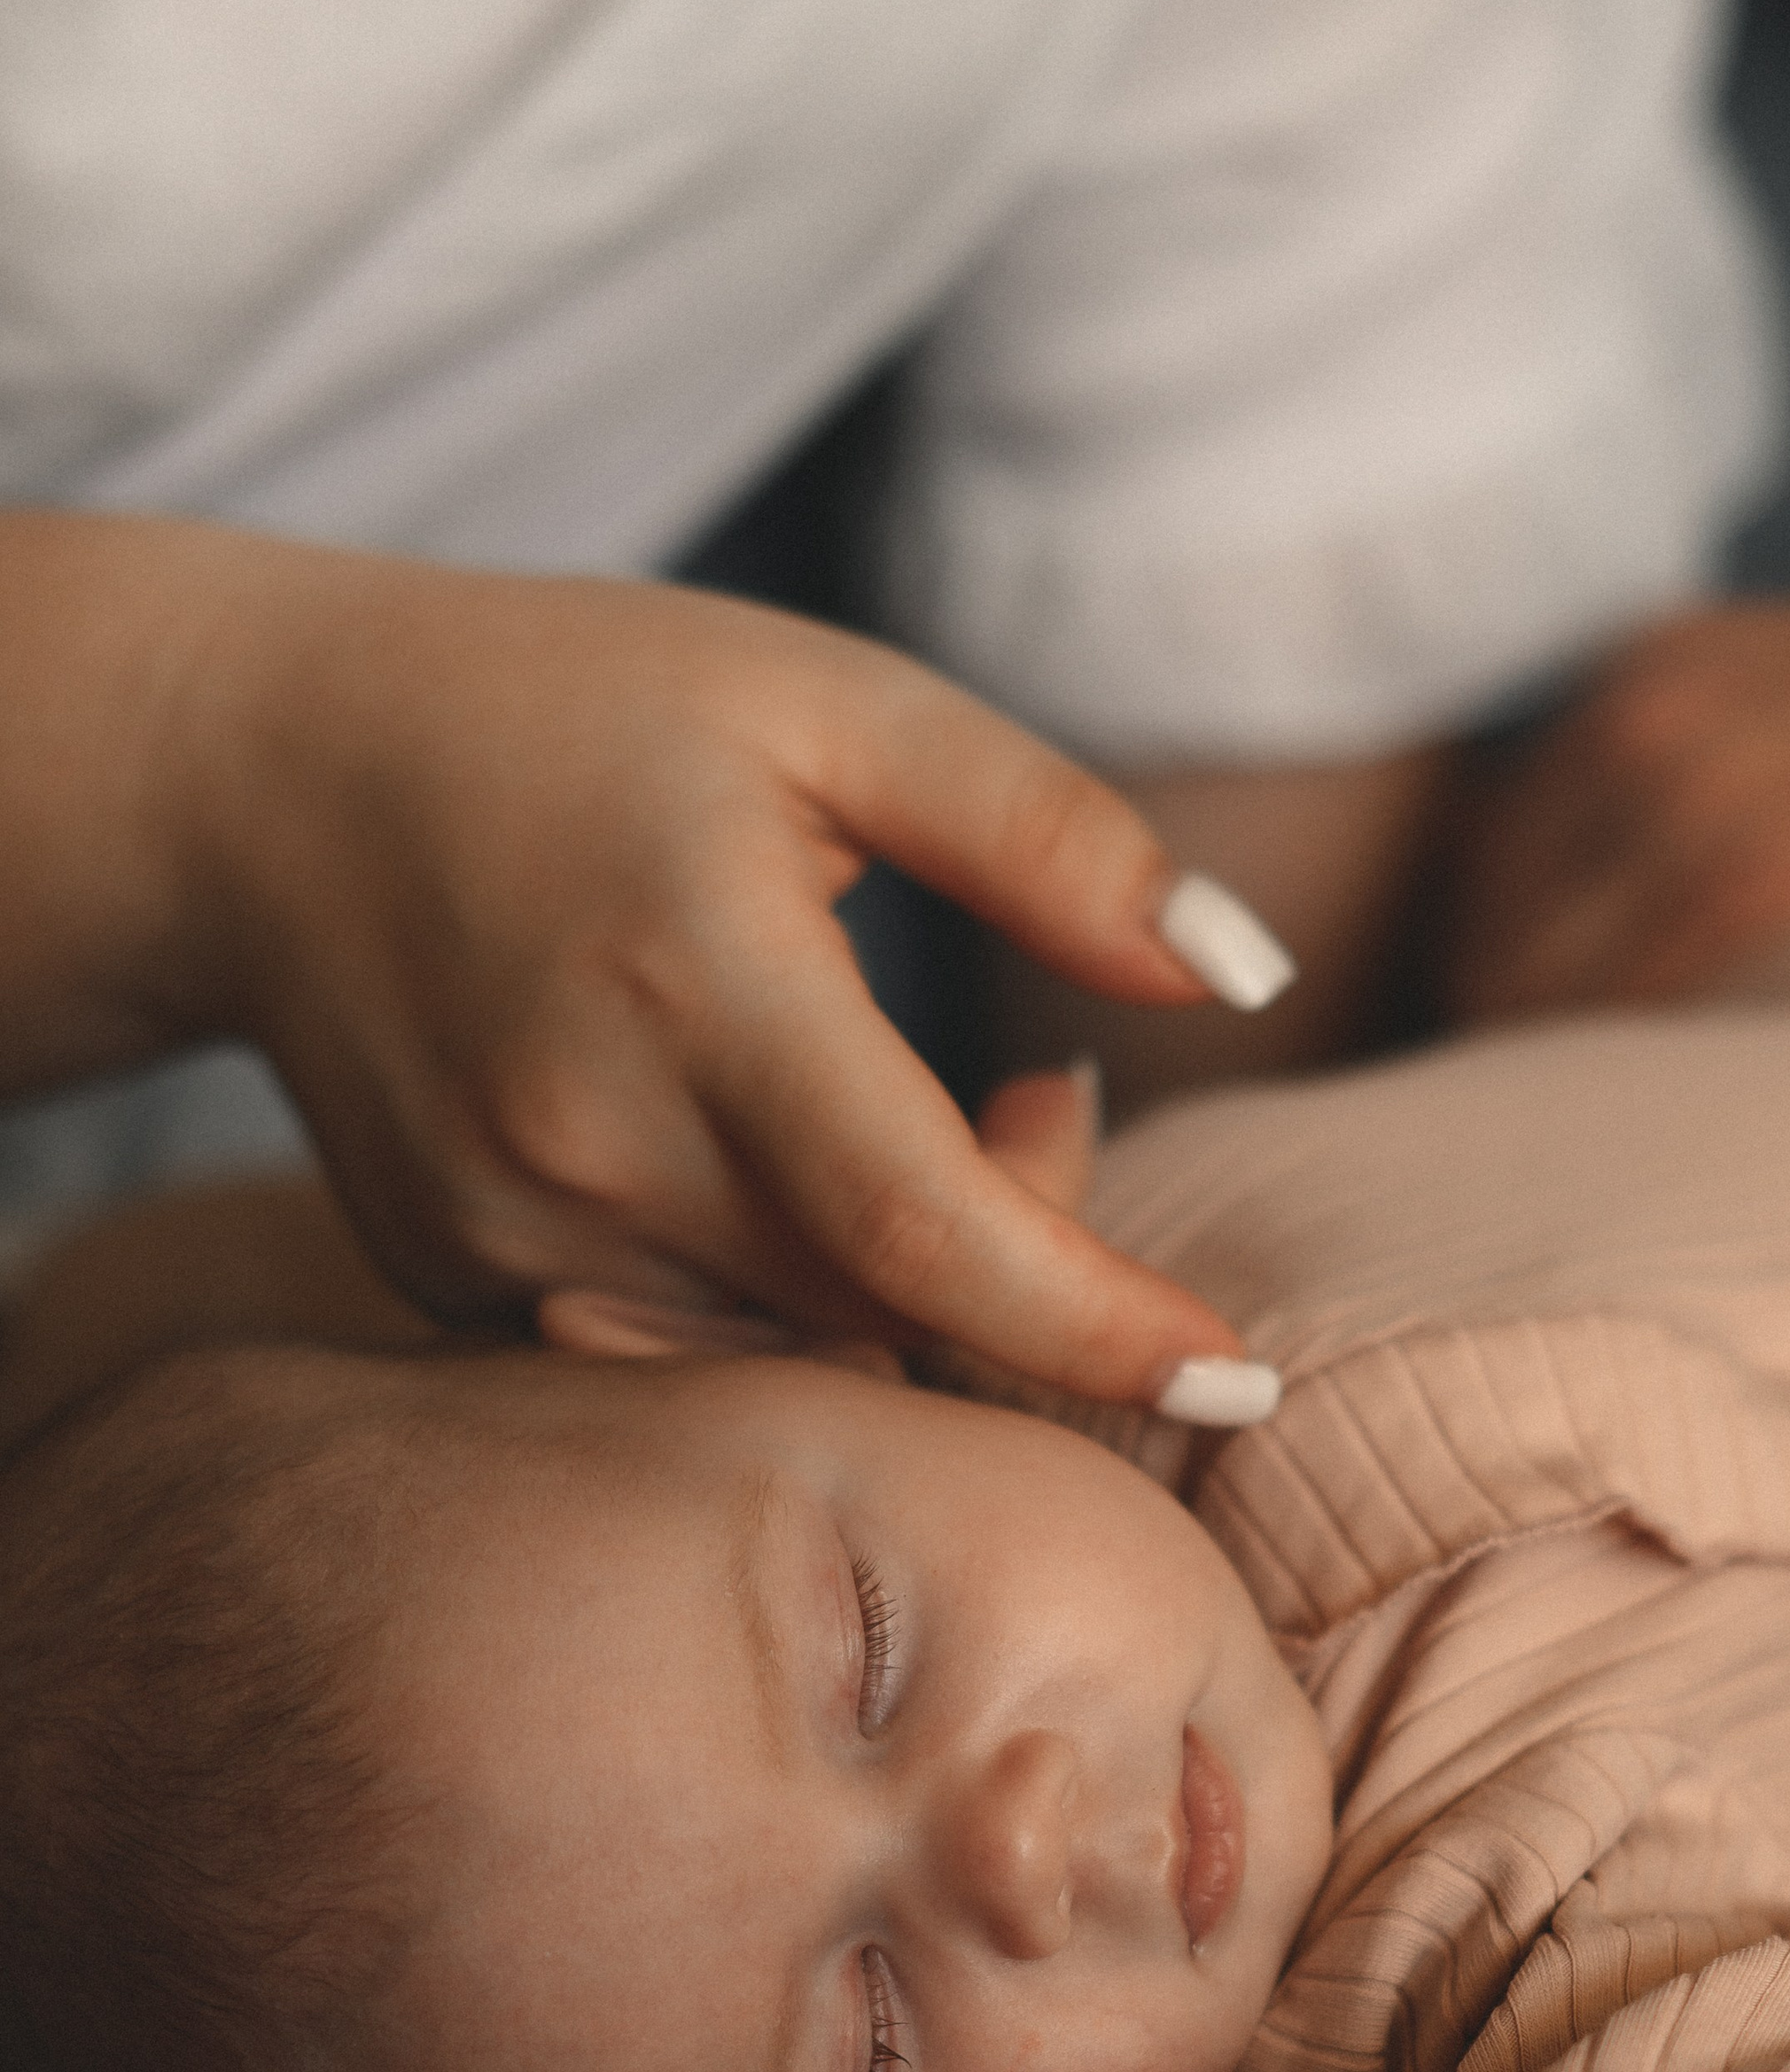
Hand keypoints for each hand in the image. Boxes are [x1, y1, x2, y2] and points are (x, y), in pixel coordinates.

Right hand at [0, 514, 1263, 1403]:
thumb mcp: (827, 704)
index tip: (1236, 1367)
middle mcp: (588, 1143)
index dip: (1093, 1320)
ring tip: (916, 1118)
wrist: (259, 783)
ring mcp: (509, 1238)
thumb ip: (1048, 834)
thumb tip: (1249, 973)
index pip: (923, 1226)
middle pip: (886, 1312)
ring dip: (914, 1288)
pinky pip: (687, 1355)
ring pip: (794, 1357)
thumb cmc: (573, 712)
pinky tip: (788, 1167)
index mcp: (696, 980)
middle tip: (1046, 1102)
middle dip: (1032, 1264)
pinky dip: (792, 1301)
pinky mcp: (461, 1287)